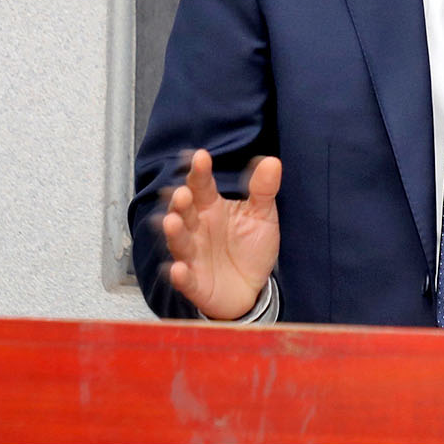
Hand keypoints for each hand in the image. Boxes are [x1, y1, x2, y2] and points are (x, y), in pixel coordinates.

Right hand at [161, 148, 281, 319]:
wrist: (253, 288)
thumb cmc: (251, 246)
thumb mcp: (263, 215)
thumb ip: (263, 189)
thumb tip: (272, 161)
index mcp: (210, 207)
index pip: (201, 185)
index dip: (199, 171)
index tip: (199, 156)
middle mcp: (196, 228)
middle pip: (183, 211)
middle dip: (180, 202)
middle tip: (183, 193)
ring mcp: (192, 255)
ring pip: (179, 241)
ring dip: (174, 232)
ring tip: (172, 222)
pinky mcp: (194, 283)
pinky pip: (185, 279)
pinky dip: (180, 275)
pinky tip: (178, 269)